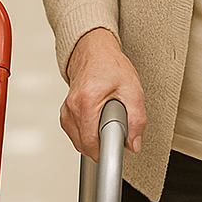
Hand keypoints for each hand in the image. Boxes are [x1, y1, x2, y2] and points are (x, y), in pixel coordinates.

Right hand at [62, 27, 146, 161]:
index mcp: (88, 98)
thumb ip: (136, 119)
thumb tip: (134, 143)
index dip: (107, 149)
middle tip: (116, 127)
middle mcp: (73, 105)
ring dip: (95, 139)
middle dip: (103, 143)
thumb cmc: (111, 66)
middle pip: (85, 145)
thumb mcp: (132, 89)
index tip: (116, 148)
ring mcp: (66, 109)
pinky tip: (97, 122)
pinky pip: (75, 135)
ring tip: (106, 121)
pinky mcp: (65, 113)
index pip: (91, 142)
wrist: (94, 52)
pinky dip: (87, 134)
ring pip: (79, 143)